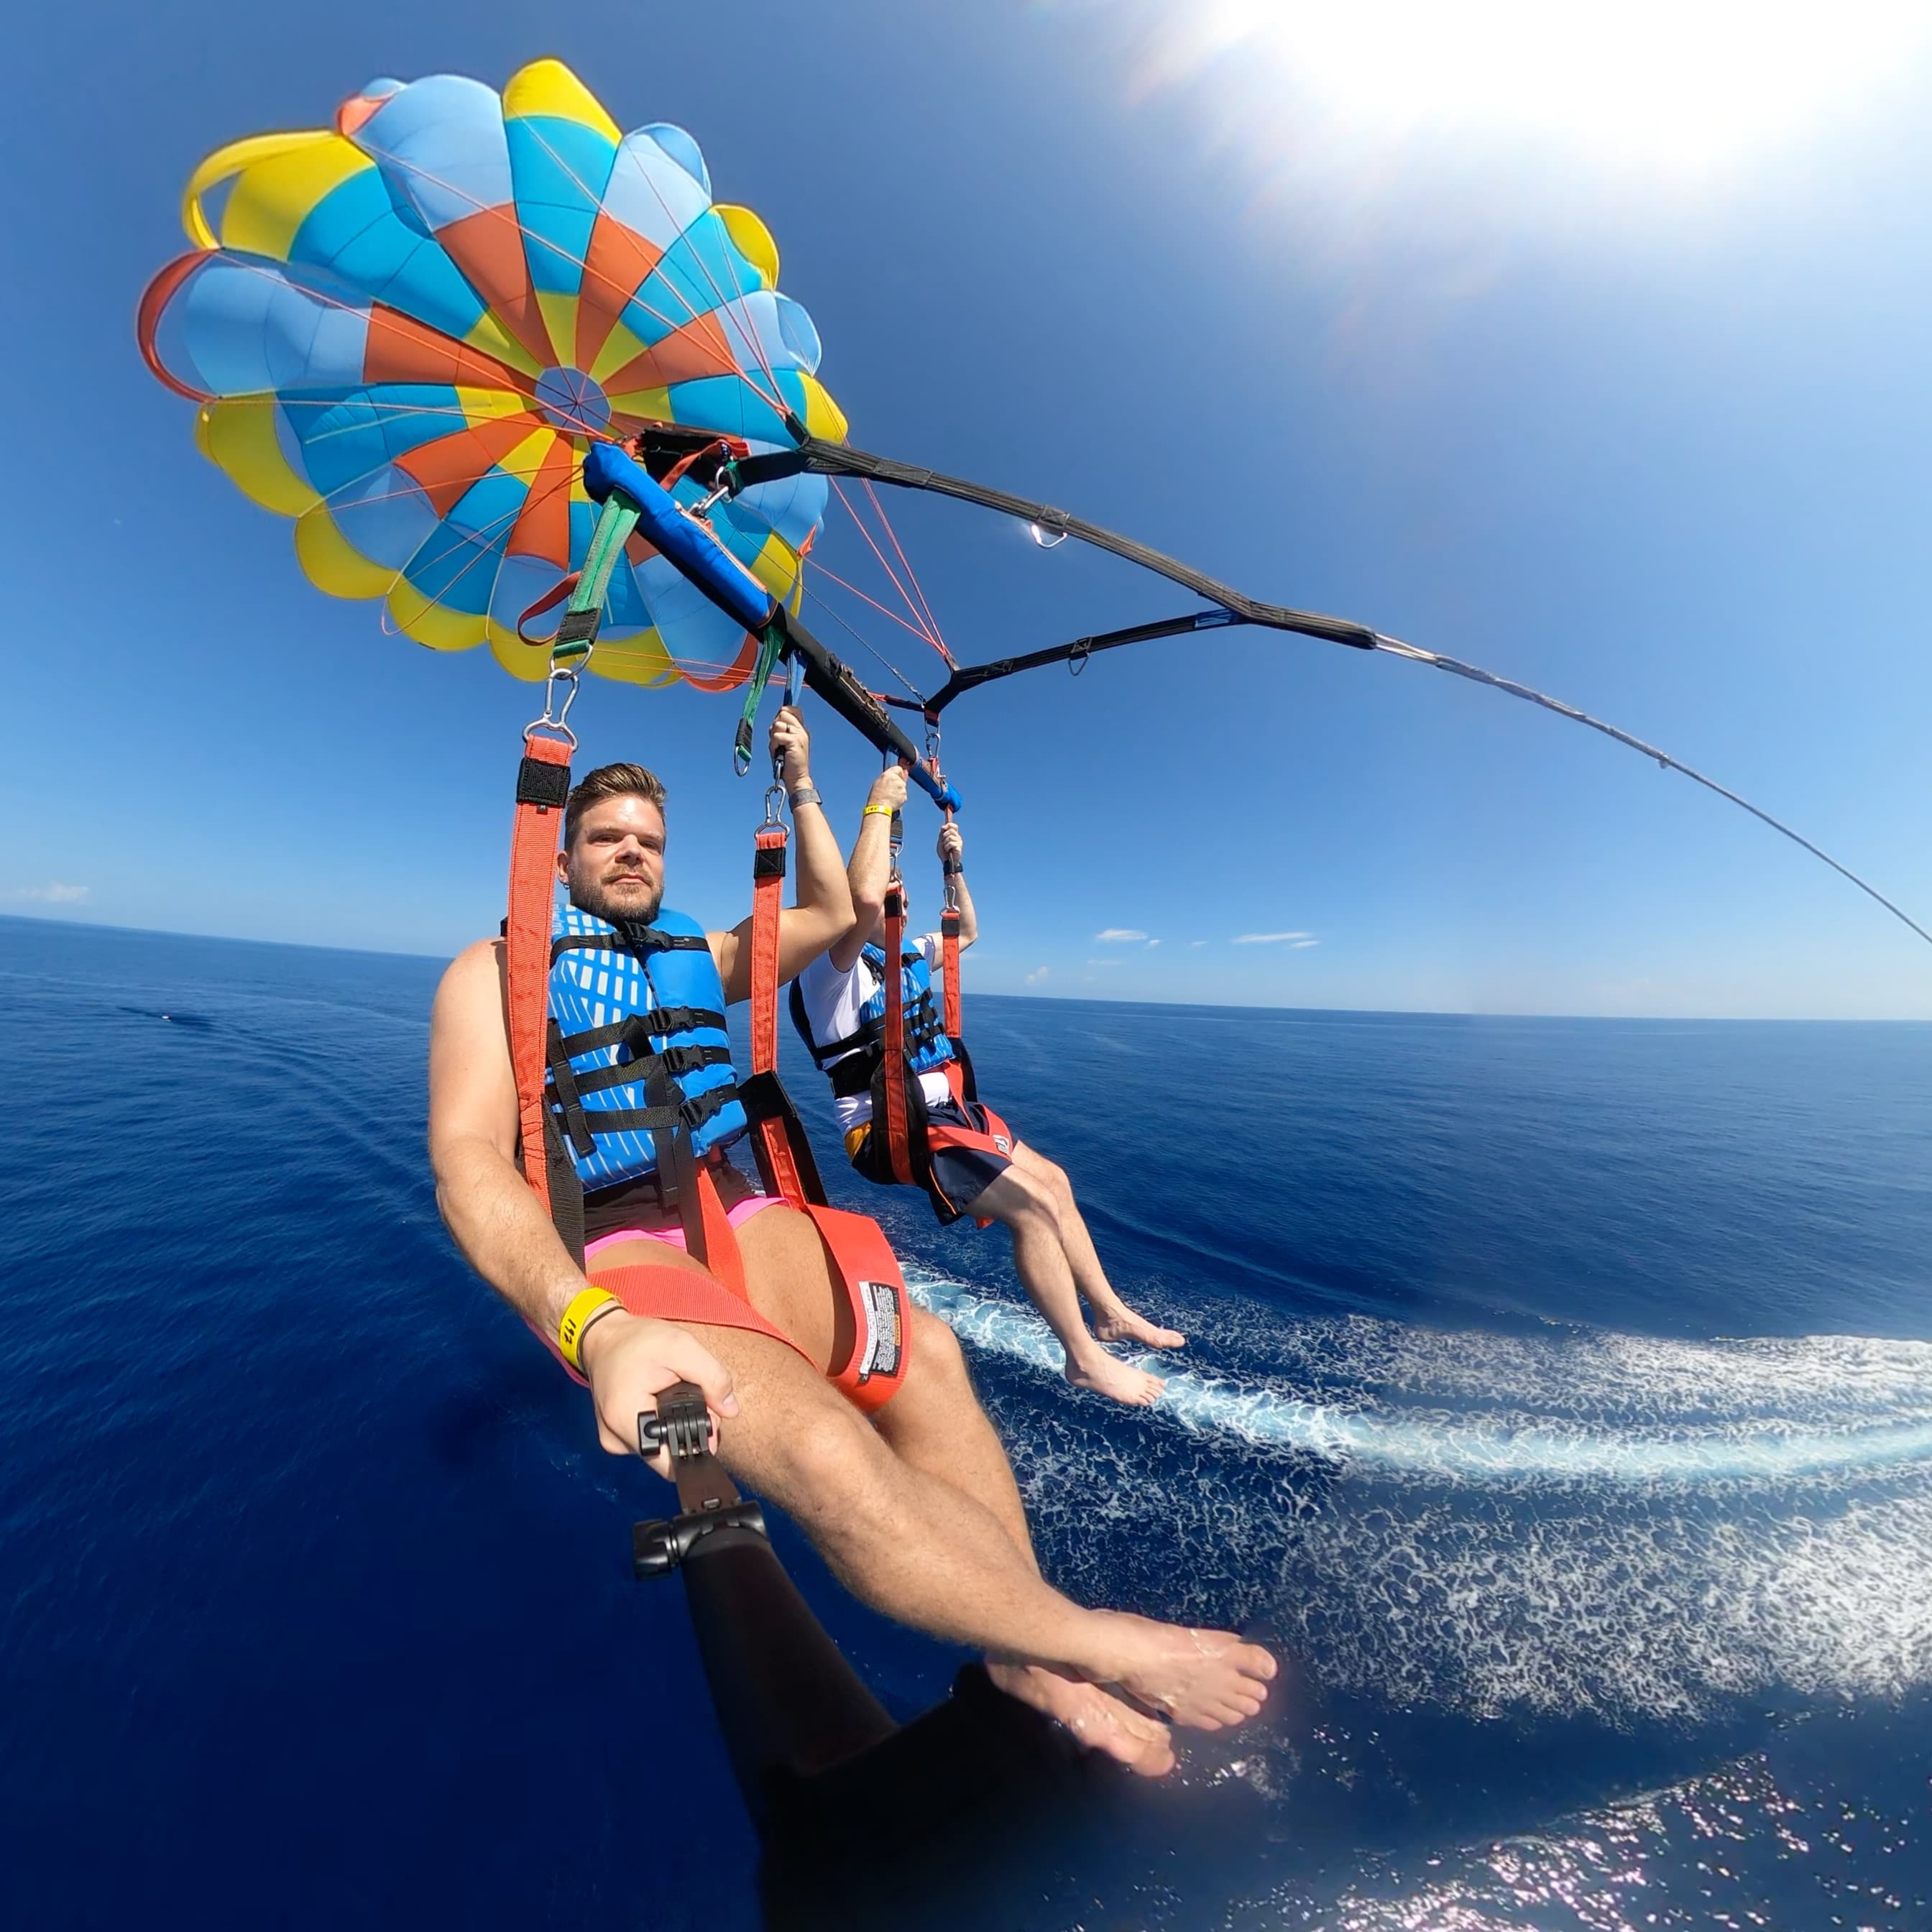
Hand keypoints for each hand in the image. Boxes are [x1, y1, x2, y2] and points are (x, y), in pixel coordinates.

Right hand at [581, 1309, 739, 1477]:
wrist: (603, 1339)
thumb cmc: (636, 1340)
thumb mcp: (680, 1346)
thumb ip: (711, 1376)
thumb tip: (730, 1409)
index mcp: (625, 1418)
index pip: (671, 1461)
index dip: (698, 1443)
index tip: (708, 1418)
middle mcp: (616, 1438)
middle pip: (669, 1455)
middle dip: (691, 1431)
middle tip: (698, 1396)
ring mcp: (616, 1440)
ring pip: (662, 1449)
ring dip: (678, 1426)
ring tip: (678, 1393)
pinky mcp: (619, 1437)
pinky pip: (652, 1440)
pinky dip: (665, 1424)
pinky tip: (665, 1400)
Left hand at [769, 706, 810, 788]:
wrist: (797, 778)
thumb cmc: (789, 763)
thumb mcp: (786, 743)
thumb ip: (782, 730)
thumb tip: (775, 720)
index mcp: (801, 729)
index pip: (792, 709)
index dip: (782, 713)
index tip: (780, 727)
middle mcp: (802, 730)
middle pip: (783, 713)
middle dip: (775, 726)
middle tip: (778, 741)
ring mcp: (799, 735)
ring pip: (778, 724)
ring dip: (773, 738)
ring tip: (778, 748)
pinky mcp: (795, 741)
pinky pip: (776, 735)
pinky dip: (774, 745)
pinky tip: (778, 753)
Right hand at [867, 765, 907, 813]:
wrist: (880, 807)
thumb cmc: (876, 796)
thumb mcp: (879, 783)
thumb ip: (889, 777)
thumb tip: (900, 772)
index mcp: (888, 775)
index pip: (898, 768)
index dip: (898, 774)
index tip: (896, 778)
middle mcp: (896, 779)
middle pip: (901, 779)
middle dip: (898, 784)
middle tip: (891, 790)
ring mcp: (901, 787)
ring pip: (903, 787)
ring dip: (899, 791)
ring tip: (890, 796)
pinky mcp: (904, 794)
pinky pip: (904, 795)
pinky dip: (900, 797)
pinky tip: (893, 800)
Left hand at [937, 823, 962, 865]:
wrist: (946, 862)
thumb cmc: (944, 853)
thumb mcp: (940, 842)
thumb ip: (942, 834)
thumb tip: (943, 826)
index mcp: (954, 836)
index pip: (954, 826)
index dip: (949, 825)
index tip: (943, 827)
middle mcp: (958, 838)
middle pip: (951, 830)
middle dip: (944, 836)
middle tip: (944, 843)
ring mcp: (959, 842)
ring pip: (950, 837)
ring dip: (945, 843)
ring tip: (946, 848)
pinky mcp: (959, 847)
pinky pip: (951, 843)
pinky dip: (947, 847)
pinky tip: (948, 851)